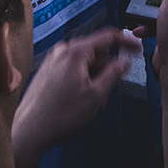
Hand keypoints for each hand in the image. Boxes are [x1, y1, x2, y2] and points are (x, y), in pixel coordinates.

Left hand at [12, 27, 138, 167]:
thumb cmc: (59, 115)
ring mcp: (53, 61)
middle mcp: (62, 51)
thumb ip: (114, 74)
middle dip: (107, 68)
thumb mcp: (96, 95)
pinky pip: (72, 70)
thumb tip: (125, 61)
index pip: (108, 37)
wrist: (29, 131)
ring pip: (84, 63)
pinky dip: (82, 80)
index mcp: (75, 51)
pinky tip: (79, 101)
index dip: (127, 42)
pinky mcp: (48, 72)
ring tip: (91, 102)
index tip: (138, 49)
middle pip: (96, 52)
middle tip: (110, 89)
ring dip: (94, 78)